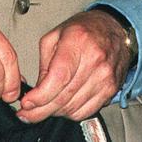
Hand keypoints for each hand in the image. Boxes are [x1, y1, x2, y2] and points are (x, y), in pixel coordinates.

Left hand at [17, 10, 131, 122]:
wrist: (115, 28)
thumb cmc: (84, 29)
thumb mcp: (55, 35)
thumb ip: (44, 64)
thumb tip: (38, 91)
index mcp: (78, 41)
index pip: (58, 78)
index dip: (40, 96)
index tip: (26, 103)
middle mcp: (94, 60)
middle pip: (64, 97)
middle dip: (41, 110)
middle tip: (28, 113)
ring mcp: (105, 76)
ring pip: (73, 108)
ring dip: (55, 112)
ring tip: (46, 106)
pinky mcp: (111, 89)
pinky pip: (86, 112)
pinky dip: (71, 113)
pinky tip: (63, 105)